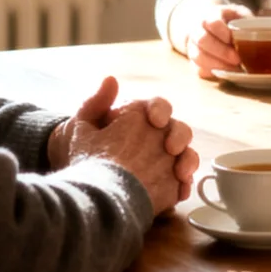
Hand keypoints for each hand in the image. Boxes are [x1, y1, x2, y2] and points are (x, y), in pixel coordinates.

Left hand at [49, 78, 200, 202]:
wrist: (82, 185)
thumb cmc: (83, 153)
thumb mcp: (82, 127)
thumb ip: (95, 103)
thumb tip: (110, 79)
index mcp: (140, 118)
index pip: (158, 107)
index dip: (161, 111)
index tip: (155, 120)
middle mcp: (157, 137)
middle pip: (179, 130)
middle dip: (179, 137)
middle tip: (170, 148)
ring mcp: (164, 161)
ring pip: (186, 156)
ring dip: (188, 161)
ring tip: (181, 173)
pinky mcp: (167, 184)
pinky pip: (181, 183)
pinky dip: (184, 186)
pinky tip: (180, 191)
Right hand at [170, 0, 251, 79]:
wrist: (206, 25)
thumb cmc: (227, 20)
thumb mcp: (238, 14)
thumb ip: (246, 21)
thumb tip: (260, 33)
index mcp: (209, 15)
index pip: (212, 22)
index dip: (221, 31)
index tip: (232, 38)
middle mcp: (196, 30)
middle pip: (203, 40)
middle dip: (221, 52)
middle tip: (238, 59)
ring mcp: (193, 46)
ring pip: (199, 57)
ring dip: (218, 65)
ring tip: (235, 69)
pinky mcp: (194, 61)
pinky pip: (198, 69)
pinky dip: (212, 73)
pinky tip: (226, 73)